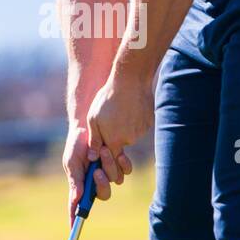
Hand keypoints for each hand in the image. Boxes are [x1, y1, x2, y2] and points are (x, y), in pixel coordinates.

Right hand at [64, 124, 128, 223]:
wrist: (87, 126)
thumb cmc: (75, 145)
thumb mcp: (71, 162)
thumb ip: (75, 180)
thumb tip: (76, 199)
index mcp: (81, 184)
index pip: (78, 205)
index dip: (76, 218)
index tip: (73, 227)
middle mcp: (96, 181)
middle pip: (103, 195)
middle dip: (101, 185)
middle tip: (97, 172)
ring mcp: (109, 172)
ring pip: (116, 180)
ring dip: (109, 165)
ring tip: (102, 150)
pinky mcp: (119, 162)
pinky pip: (126, 170)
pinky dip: (122, 162)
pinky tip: (118, 153)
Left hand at [86, 72, 151, 200]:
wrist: (130, 80)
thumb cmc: (108, 98)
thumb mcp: (94, 118)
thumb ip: (94, 140)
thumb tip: (92, 158)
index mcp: (114, 141)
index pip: (109, 160)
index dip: (105, 160)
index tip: (101, 159)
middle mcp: (129, 139)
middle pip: (120, 148)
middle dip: (114, 144)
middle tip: (109, 128)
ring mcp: (140, 131)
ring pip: (129, 136)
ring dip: (123, 129)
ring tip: (118, 111)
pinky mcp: (148, 123)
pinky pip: (138, 127)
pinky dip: (133, 121)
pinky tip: (128, 108)